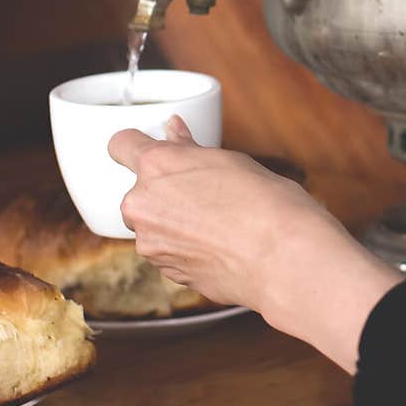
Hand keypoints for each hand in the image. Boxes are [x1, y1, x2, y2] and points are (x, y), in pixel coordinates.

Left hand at [110, 116, 401, 371]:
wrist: (285, 259)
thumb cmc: (267, 204)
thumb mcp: (230, 161)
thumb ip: (190, 149)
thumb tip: (173, 132)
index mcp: (157, 165)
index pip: (120, 144)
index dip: (134, 146)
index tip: (147, 149)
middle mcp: (143, 204)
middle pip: (139, 193)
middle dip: (163, 193)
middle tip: (204, 191)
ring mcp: (152, 244)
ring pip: (154, 226)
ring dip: (175, 223)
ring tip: (219, 221)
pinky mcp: (166, 274)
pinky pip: (169, 252)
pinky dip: (186, 248)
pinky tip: (220, 244)